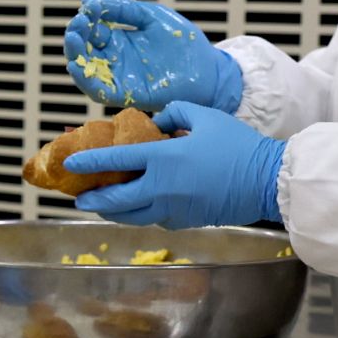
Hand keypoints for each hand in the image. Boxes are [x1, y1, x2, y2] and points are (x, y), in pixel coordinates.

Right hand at [63, 0, 242, 112]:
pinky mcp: (128, 95)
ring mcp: (121, 78)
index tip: (86, 10)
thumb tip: (87, 1)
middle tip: (76, 25)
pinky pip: (100, 92)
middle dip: (75, 37)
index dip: (85, 20)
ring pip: (87, 71)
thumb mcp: (152, 16)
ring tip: (72, 40)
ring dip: (74, 57)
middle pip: (84, 51)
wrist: (210, 70)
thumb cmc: (185, 44)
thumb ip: (123, 9)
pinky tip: (78, 67)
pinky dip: (85, 82)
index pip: (92, 30)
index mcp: (120, 41)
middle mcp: (116, 60)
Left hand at [64, 102, 285, 229]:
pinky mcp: (184, 222)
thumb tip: (154, 124)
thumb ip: (173, 114)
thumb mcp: (204, 117)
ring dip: (112, 212)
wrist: (266, 181)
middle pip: (115, 201)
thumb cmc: (238, 145)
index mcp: (163, 160)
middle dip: (93, 199)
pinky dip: (139, 214)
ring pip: (131, 217)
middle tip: (79, 197)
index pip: (115, 161)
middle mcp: (162, 189)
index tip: (70, 163)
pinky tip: (136, 207)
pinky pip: (153, 219)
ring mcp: (172, 210)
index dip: (89, 162)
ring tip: (101, 205)